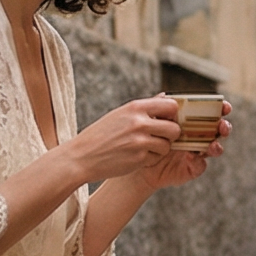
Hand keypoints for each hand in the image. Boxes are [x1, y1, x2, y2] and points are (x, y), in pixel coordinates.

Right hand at [69, 96, 183, 181]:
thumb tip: (166, 97)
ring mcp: (140, 141)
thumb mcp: (121, 114)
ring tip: (144, 147)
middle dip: (170, 135)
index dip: (173, 115)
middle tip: (159, 138)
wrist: (81, 157)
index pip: (171, 106)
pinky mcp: (139, 158)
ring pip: (167, 145)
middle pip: (174, 128)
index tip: (167, 121)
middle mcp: (139, 122)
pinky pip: (157, 158)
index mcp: (135, 107)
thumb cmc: (101, 135)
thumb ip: (144, 108)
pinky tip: (136, 156)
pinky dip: (150, 159)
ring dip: (160, 149)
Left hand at [139, 114, 225, 187]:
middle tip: (222, 126)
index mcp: (194, 122)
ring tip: (213, 145)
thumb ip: (160, 107)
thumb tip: (166, 95)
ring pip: (214, 149)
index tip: (225, 107)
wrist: (138, 159)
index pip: (213, 113)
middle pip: (219, 131)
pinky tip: (192, 156)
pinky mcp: (191, 168)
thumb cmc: (149, 136)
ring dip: (217, 146)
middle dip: (225, 127)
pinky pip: (200, 165)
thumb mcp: (153, 120)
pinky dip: (199, 161)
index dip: (222, 109)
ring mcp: (197, 153)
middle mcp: (199, 137)